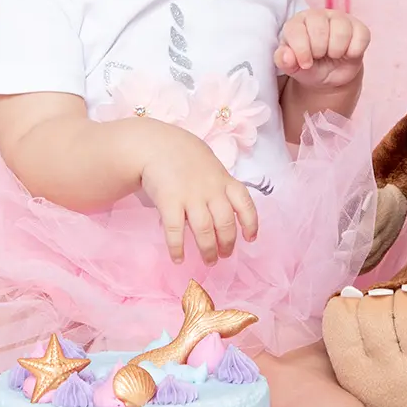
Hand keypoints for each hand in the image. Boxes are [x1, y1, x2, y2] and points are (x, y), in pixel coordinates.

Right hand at [139, 124, 257, 265]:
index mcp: (224, 180)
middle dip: (227, 243)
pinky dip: (177, 248)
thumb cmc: (185, 156)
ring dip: (208, 250)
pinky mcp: (169, 201)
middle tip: (224, 255)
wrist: (156, 144)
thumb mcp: (210, 165)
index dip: (251, 223)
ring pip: (205, 230)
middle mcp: (211, 190)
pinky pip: (176, 231)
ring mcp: (190, 196)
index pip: (245, 204)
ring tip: (209, 261)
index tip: (251, 238)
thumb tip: (225, 210)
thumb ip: (220, 185)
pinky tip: (178, 258)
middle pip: (226, 222)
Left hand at [274, 9, 369, 90]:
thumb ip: (284, 61)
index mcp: (297, 22)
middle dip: (319, 51)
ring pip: (341, 32)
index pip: (297, 30)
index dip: (301, 51)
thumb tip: (286, 56)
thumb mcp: (293, 68)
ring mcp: (340, 18)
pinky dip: (354, 51)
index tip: (305, 64)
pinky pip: (360, 37)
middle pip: (319, 30)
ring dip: (336, 51)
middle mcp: (318, 15)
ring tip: (332, 54)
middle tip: (319, 57)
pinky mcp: (358, 27)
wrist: (331, 74)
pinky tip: (347, 53)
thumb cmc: (309, 66)